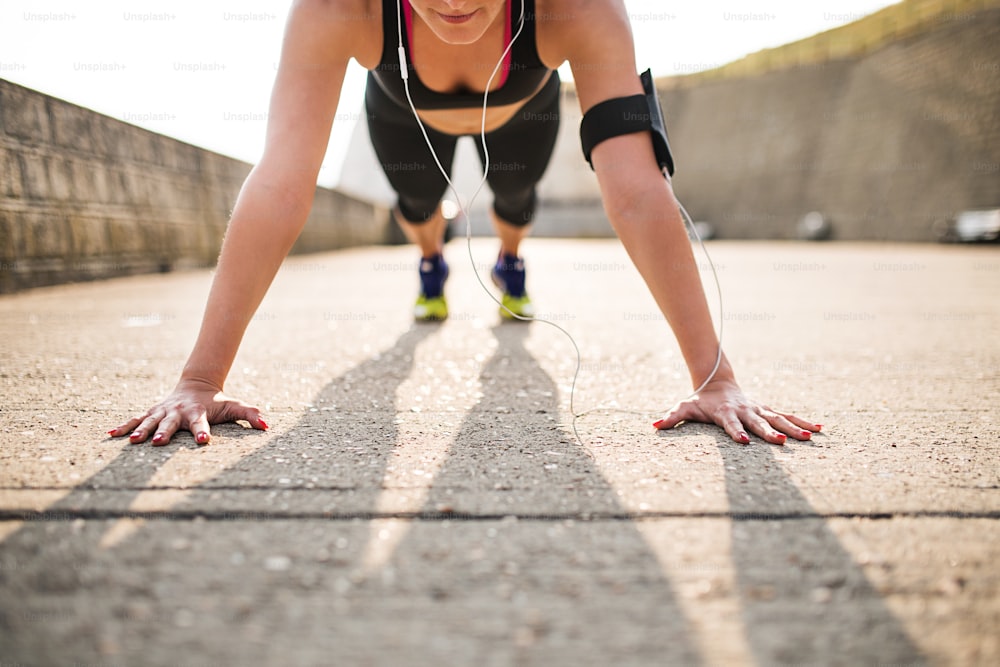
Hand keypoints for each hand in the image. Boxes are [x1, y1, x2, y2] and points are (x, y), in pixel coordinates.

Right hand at [107, 379, 267, 445]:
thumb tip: (267, 426)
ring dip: (141, 431)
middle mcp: (178, 412)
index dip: (202, 432)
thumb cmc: (217, 401)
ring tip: (133, 442)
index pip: (201, 423)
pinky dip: (124, 426)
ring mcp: (162, 412)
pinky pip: (135, 419)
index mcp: (198, 413)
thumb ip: (250, 415)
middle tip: (157, 443)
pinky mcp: (152, 412)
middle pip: (171, 424)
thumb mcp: (234, 406)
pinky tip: (110, 435)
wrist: (197, 384)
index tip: (203, 441)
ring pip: (150, 421)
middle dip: (164, 433)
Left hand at [653, 379, 820, 444]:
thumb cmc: (699, 400)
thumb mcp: (684, 407)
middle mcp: (745, 410)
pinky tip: (819, 429)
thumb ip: (671, 417)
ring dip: (793, 427)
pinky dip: (802, 421)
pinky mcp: (767, 409)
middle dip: (770, 433)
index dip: (736, 431)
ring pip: (778, 418)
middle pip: (758, 422)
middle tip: (783, 442)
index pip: (731, 424)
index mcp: (725, 413)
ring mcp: (758, 409)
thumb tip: (654, 425)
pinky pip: (787, 415)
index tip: (744, 441)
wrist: (716, 381)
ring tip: (809, 437)